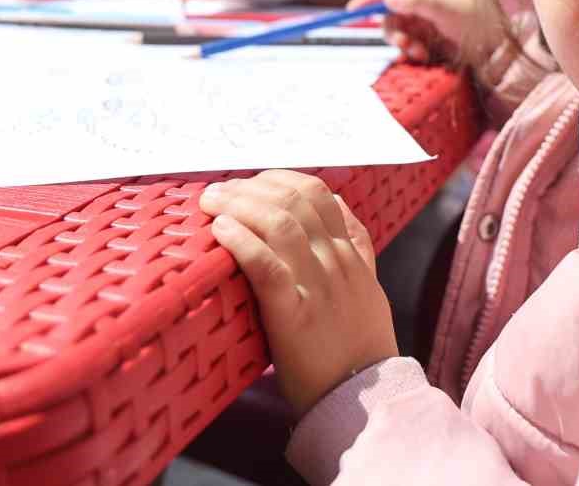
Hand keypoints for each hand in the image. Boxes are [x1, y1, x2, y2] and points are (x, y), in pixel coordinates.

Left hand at [198, 171, 397, 416]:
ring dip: (239, 205)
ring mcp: (318, 286)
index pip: (319, 193)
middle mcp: (336, 261)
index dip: (279, 179)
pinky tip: (220, 232)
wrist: (366, 399)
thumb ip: (354, 248)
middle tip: (219, 191)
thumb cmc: (360, 346)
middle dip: (250, 187)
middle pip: (294, 200)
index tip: (251, 183)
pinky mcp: (294, 315)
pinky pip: (267, 265)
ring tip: (211, 203)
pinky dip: (241, 241)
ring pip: (280, 223)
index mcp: (351, 253)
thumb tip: (337, 209)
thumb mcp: (367, 288)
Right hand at [348, 0, 488, 65]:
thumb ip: (418, 1)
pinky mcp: (432, 41)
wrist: (502, 50)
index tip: (351, 10)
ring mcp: (428, 23)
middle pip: (391, 14)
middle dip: (393, 31)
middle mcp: (424, 3)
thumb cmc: (479, 22)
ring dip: (404, 45)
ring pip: (399, 33)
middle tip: (405, 46)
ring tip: (419, 54)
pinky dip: (411, 53)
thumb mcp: (448, 8)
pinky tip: (422, 59)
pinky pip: (409, 47)